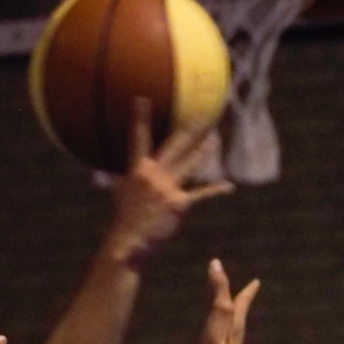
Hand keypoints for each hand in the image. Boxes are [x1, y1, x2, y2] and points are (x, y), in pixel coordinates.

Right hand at [106, 99, 232, 267]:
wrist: (128, 243)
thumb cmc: (124, 219)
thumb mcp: (120, 193)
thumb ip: (124, 178)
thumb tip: (114, 173)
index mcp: (136, 170)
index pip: (138, 138)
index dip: (140, 118)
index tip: (142, 99)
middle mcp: (153, 175)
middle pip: (174, 146)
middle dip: (188, 129)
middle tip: (200, 114)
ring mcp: (167, 188)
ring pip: (191, 164)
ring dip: (204, 150)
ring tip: (215, 137)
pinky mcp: (180, 204)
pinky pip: (202, 194)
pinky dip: (216, 191)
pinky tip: (229, 186)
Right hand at [195, 257, 259, 343]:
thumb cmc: (219, 341)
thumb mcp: (220, 310)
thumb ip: (219, 288)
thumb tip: (216, 262)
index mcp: (238, 318)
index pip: (244, 300)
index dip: (249, 290)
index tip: (257, 281)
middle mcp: (235, 330)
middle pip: (239, 312)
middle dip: (241, 301)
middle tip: (244, 293)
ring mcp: (227, 343)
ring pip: (231, 324)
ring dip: (230, 315)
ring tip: (228, 309)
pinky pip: (220, 334)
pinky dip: (219, 327)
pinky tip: (213, 332)